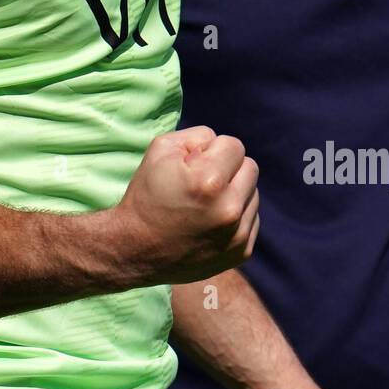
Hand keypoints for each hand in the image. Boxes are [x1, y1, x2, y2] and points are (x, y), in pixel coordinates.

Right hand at [116, 125, 259, 284]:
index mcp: (209, 181)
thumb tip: (218, 145)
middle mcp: (229, 209)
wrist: (135, 250)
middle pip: (250, 168)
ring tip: (205, 204)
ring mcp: (238, 235)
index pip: (235, 146)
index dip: (213, 150)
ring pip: (253, 194)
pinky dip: (235, 216)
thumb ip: (197, 137)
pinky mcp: (241, 252)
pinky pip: (251, 219)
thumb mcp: (160, 150)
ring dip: (234, 193)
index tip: (195, 164)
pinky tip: (211, 222)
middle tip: (202, 182)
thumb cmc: (146, 195)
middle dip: (228, 169)